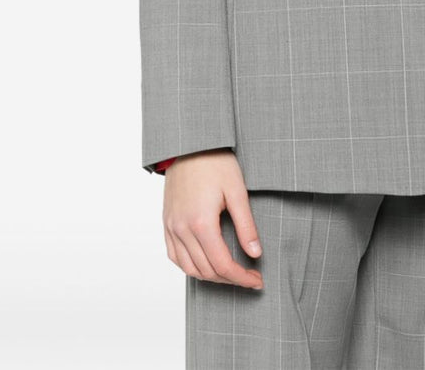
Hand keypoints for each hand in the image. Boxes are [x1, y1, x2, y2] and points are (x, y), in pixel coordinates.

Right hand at [162, 148, 263, 288]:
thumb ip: (246, 225)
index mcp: (201, 222)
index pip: (222, 264)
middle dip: (230, 279)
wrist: (191, 144)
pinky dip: (191, 266)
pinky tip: (206, 263)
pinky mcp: (167, 222)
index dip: (242, 277)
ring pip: (189, 268)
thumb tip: (256, 253)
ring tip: (231, 273)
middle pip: (206, 270)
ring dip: (211, 276)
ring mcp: (171, 226)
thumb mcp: (237, 191)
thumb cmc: (215, 162)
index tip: (257, 280)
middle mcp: (182, 229)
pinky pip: (175, 256)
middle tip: (250, 277)